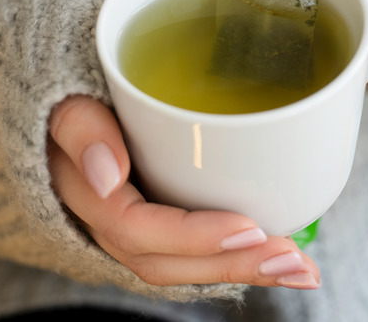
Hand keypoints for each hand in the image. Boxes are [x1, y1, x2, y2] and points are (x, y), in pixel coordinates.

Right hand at [47, 95, 320, 288]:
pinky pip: (196, 253)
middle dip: (233, 264)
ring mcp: (136, 228)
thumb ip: (80, 127)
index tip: (248, 228)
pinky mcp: (161, 223)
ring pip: (186, 265)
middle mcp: (110, 224)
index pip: (135, 229)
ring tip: (302, 270)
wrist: (71, 107)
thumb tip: (108, 176)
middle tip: (294, 259)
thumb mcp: (66, 100)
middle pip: (168, 261)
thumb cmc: (75, 97)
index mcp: (87, 195)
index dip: (192, 236)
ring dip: (245, 269)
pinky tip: (280, 259)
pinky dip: (239, 259)